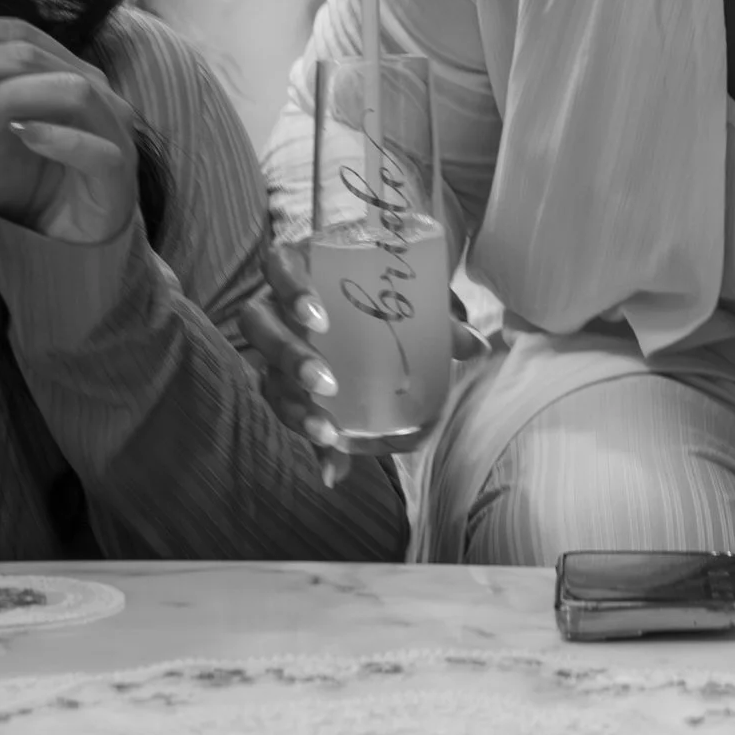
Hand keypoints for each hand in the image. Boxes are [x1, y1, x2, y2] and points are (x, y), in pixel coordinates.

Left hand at [0, 17, 139, 244]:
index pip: (14, 32)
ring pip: (69, 90)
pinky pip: (93, 149)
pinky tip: (22, 135)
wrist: (73, 240)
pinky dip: (56, 139)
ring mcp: (109, 127)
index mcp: (60, 69)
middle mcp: (90, 87)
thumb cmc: (31, 183)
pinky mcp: (117, 170)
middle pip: (31, 54)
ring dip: (8, 96)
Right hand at [235, 216, 489, 485]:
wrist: (368, 308)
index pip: (278, 264)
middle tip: (326, 382)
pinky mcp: (283, 386)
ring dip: (293, 406)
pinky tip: (332, 470)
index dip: (290, 288)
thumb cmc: (381, 293)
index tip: (318, 317)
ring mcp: (274, 347)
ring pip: (264, 373)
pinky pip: (287, 413)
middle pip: (258, 324)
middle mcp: (276, 305)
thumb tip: (476, 345)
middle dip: (288, 355)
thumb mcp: (409, 298)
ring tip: (327, 432)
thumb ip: (437, 319)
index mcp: (303, 267)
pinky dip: (312, 445)